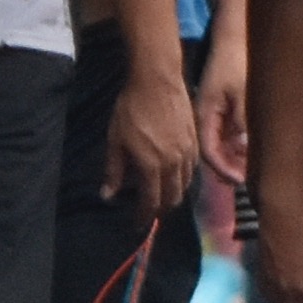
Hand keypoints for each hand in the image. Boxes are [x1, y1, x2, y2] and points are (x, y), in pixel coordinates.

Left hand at [105, 53, 198, 218]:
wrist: (157, 80)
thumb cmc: (131, 109)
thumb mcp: (115, 140)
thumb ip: (114, 171)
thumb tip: (108, 195)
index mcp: (152, 166)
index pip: (151, 202)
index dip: (143, 216)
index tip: (136, 223)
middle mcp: (174, 164)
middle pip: (172, 198)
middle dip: (160, 208)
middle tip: (148, 210)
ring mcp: (188, 152)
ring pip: (185, 184)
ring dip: (173, 193)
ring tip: (161, 193)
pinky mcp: (195, 140)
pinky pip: (192, 168)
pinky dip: (183, 178)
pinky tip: (174, 173)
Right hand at [195, 55, 251, 186]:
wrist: (234, 38)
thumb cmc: (237, 63)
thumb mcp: (242, 93)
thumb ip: (244, 121)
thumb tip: (248, 149)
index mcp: (205, 115)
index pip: (210, 152)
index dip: (224, 169)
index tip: (242, 181)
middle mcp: (206, 118)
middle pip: (215, 153)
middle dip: (231, 168)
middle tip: (253, 180)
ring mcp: (214, 114)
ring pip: (222, 146)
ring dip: (236, 159)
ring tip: (256, 169)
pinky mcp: (223, 109)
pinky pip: (227, 135)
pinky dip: (239, 146)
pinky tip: (254, 151)